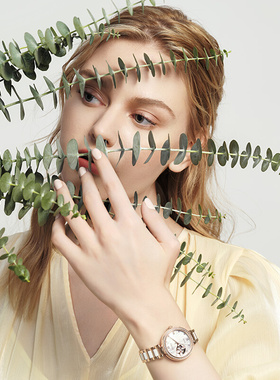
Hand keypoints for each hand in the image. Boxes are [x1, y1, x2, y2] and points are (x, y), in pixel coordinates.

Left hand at [51, 148, 179, 320]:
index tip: (95, 154)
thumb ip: (158, 220)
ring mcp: (93, 248)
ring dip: (64, 196)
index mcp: (131, 225)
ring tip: (58, 183)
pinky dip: (57, 227)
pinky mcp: (80, 264)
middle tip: (79, 167)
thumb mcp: (170, 244)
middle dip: (84, 177)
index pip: (115, 188)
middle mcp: (110, 232)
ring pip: (71, 215)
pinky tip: (58, 218)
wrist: (143, 304)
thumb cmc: (157, 274)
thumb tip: (144, 202)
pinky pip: (62, 241)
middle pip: (91, 196)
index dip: (104, 167)